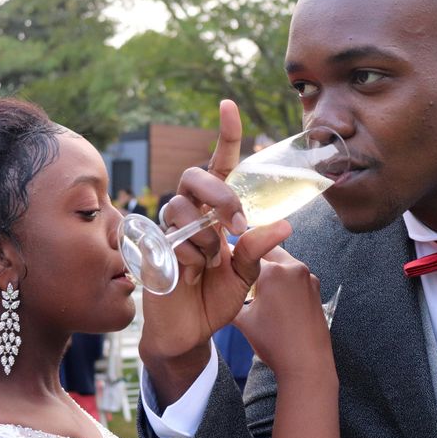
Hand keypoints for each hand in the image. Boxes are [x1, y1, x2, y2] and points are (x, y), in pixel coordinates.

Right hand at [139, 100, 289, 405]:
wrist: (189, 332)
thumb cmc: (216, 300)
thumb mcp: (246, 275)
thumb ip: (258, 249)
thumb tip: (284, 224)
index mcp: (218, 212)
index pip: (222, 165)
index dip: (225, 134)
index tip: (229, 105)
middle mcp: (192, 213)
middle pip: (197, 176)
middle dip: (220, 194)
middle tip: (238, 224)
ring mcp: (170, 227)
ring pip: (182, 206)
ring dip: (205, 235)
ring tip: (211, 262)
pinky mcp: (152, 244)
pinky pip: (172, 235)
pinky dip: (189, 255)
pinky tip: (191, 274)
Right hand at [233, 246, 333, 380]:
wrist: (307, 363)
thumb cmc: (274, 343)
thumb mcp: (243, 321)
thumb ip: (230, 300)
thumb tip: (220, 292)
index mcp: (273, 271)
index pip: (246, 254)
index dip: (234, 259)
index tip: (227, 265)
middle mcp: (293, 268)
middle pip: (268, 252)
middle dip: (255, 258)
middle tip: (242, 271)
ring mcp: (308, 277)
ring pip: (284, 263)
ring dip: (271, 268)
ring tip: (258, 285)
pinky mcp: (316, 288)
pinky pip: (295, 276)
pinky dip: (284, 280)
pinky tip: (276, 297)